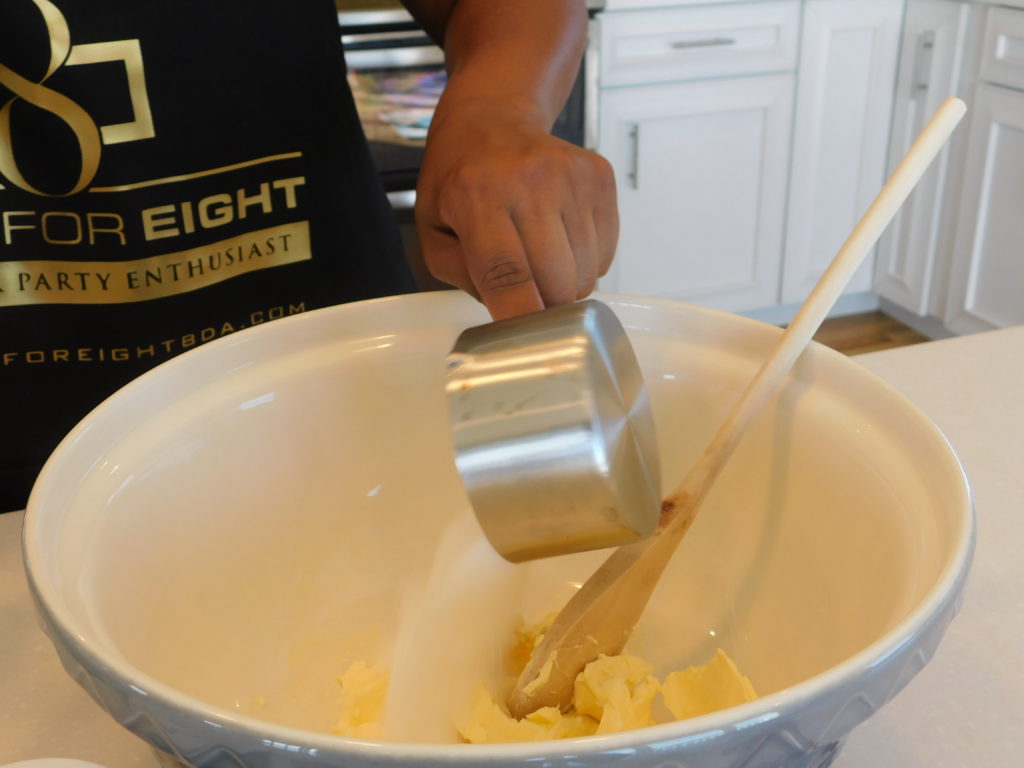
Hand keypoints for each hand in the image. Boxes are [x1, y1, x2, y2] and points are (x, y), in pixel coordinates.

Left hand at [415, 98, 617, 320]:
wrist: (492, 120)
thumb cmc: (458, 182)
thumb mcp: (434, 230)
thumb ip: (461, 276)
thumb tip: (506, 313)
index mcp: (476, 196)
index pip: (507, 273)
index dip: (521, 316)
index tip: (525, 341)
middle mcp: (528, 181)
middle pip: (557, 282)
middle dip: (545, 304)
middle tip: (527, 291)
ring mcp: (570, 177)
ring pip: (587, 272)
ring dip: (567, 282)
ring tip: (541, 256)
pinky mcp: (599, 177)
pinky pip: (606, 251)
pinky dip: (587, 260)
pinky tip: (561, 237)